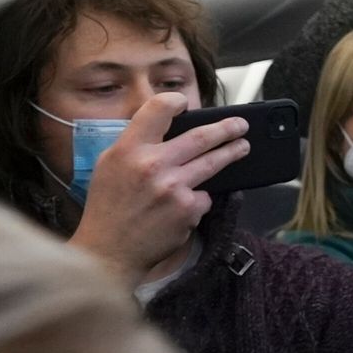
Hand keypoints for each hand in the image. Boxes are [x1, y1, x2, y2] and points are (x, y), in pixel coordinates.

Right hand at [69, 93, 249, 286]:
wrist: (110, 250)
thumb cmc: (109, 207)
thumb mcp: (110, 165)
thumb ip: (137, 144)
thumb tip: (167, 127)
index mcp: (128, 150)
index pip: (157, 110)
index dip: (174, 102)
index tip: (186, 102)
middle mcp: (153, 165)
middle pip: (201, 137)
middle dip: (226, 128)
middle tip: (241, 125)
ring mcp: (174, 188)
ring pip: (213, 163)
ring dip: (232, 153)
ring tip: (242, 147)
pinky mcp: (189, 209)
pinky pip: (205, 195)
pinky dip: (200, 197)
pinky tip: (189, 202)